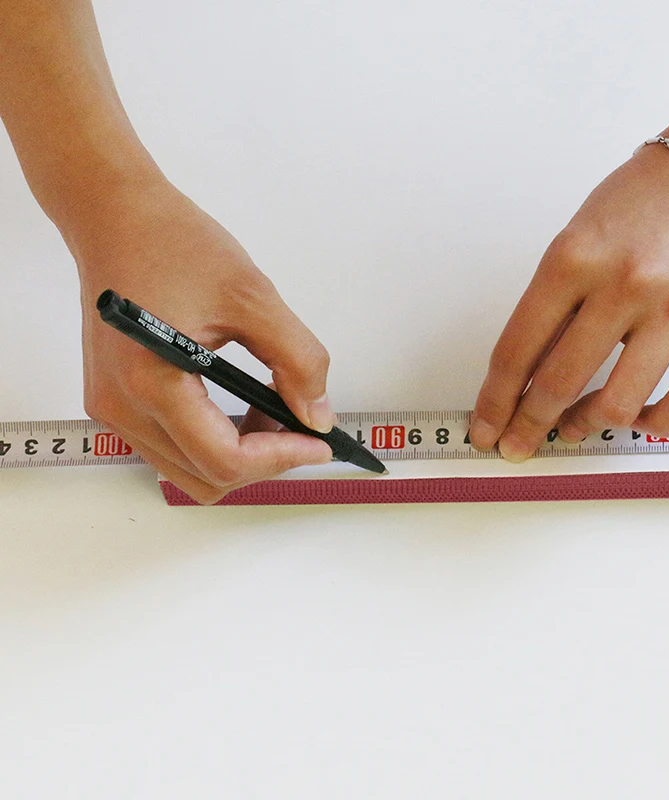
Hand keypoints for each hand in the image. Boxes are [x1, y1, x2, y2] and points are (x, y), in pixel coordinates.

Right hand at [71, 176, 334, 503]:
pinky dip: (212, 440)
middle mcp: (122, 407)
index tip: (320, 443)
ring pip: (188, 469)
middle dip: (263, 461)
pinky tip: (241, 403)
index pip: (225, 459)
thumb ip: (296, 360)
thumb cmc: (174, 244)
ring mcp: (112, 407)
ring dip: (239, 453)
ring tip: (272, 407)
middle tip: (300, 424)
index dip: (282, 458)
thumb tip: (317, 416)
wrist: (115, 215)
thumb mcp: (253, 297)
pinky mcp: (114, 399)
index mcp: (152, 383)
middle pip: (206, 477)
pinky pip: (171, 446)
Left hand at [469, 128, 668, 460]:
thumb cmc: (644, 201)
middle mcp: (621, 285)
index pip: (516, 350)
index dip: (494, 401)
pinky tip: (636, 419)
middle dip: (527, 426)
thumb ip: (553, 304)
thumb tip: (525, 373)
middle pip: (557, 382)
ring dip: (585, 425)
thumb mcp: (577, 237)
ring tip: (574, 427)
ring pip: (617, 402)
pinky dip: (653, 424)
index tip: (485, 428)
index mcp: (572, 259)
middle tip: (516, 446)